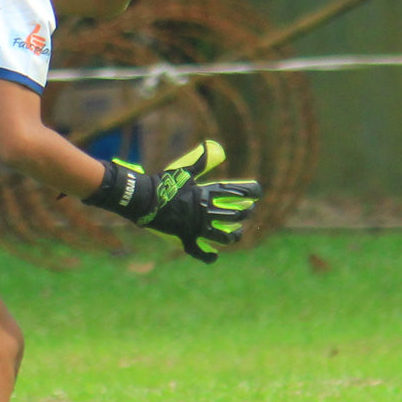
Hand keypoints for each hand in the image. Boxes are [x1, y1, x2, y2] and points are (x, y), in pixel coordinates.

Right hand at [82, 140, 262, 262]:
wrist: (143, 199)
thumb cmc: (164, 183)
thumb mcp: (183, 170)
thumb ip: (201, 160)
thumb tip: (213, 146)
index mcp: (208, 193)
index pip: (238, 192)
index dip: (251, 191)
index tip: (257, 191)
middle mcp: (206, 212)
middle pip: (236, 215)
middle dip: (246, 212)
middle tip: (248, 210)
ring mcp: (197, 227)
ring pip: (224, 236)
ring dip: (234, 235)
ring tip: (237, 233)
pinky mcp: (186, 239)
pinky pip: (201, 252)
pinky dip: (208, 255)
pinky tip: (215, 255)